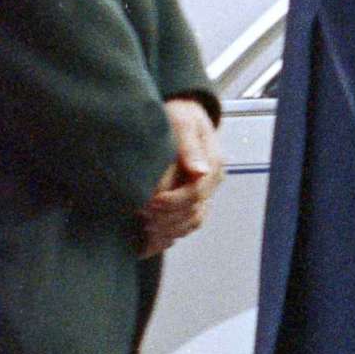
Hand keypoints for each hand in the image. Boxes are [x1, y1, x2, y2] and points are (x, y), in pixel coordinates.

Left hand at [136, 98, 223, 257]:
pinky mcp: (191, 200)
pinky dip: (166, 236)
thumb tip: (199, 171)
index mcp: (213, 164)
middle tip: (140, 216)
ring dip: (167, 230)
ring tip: (142, 226)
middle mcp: (211, 182)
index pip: (196, 193)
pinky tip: (145, 239)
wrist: (178, 114)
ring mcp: (203, 192)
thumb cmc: (179, 115)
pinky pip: (184, 226)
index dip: (172, 202)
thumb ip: (189, 146)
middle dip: (166, 219)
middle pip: (194, 213)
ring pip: (191, 223)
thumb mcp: (183, 123)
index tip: (148, 204)